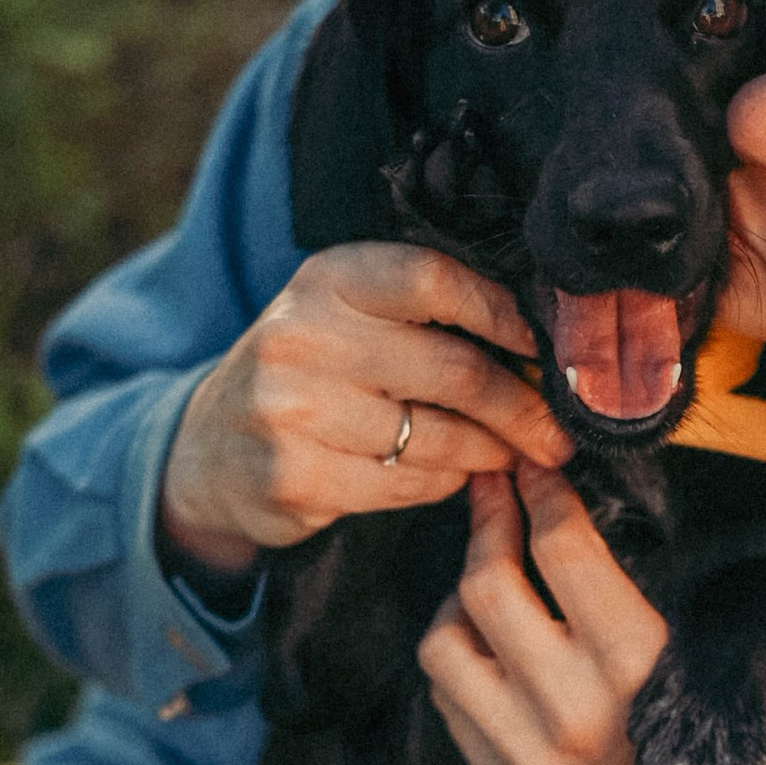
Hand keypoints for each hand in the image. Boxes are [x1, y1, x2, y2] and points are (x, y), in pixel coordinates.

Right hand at [159, 244, 575, 575]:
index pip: (435, 280)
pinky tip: (450, 475)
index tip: (542, 346)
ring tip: (514, 454)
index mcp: (327, 280)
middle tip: (557, 430)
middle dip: (522, 406)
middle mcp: (304, 337)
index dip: (503, 314)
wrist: (208, 448)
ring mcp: (293, 411)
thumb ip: (421, 314)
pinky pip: (407, 484)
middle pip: (454, 369)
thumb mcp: (344, 315)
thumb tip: (539, 342)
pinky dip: (444, 483)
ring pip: (438, 437)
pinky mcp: (296, 478)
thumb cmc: (306, 373)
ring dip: (491, 451)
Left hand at [418, 465, 765, 764]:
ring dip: (458, 592)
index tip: (539, 464)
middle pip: (487, 587)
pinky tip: (485, 631)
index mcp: (642, 678)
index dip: (543, 496)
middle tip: (494, 486)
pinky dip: (454, 651)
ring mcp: (525, 755)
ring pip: (445, 643)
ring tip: (488, 565)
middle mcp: (571, 715)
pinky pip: (444, 697)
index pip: (565, 556)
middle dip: (486, 523)